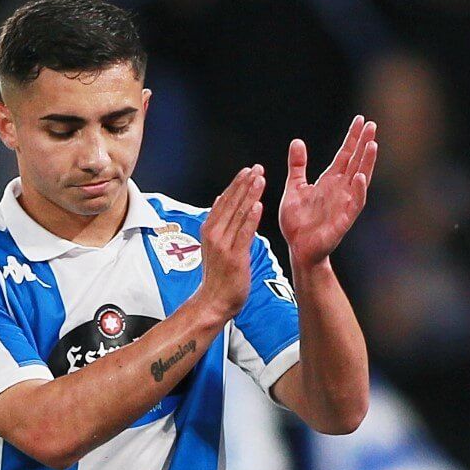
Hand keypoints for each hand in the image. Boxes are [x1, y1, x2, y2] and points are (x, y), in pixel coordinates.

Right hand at [196, 165, 265, 323]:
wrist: (212, 301)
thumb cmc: (217, 276)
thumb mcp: (213, 244)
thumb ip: (218, 221)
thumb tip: (220, 199)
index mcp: (209, 229)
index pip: (224, 201)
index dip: (237, 184)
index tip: (248, 170)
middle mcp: (214, 234)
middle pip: (231, 203)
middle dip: (245, 184)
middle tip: (257, 168)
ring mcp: (223, 245)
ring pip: (238, 214)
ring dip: (249, 195)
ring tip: (260, 178)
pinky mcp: (234, 257)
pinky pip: (244, 234)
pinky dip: (251, 218)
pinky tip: (258, 205)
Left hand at [279, 116, 377, 266]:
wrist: (297, 248)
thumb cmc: (298, 221)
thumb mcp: (295, 188)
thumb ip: (298, 166)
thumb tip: (298, 141)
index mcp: (329, 181)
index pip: (344, 155)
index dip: (352, 138)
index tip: (360, 120)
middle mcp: (340, 189)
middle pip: (355, 162)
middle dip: (363, 144)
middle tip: (372, 124)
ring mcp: (344, 203)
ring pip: (360, 178)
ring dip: (367, 163)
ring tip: (372, 144)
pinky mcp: (344, 219)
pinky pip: (355, 203)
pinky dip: (359, 191)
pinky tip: (361, 177)